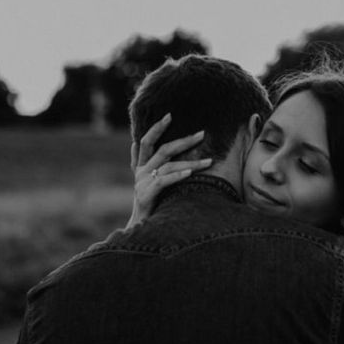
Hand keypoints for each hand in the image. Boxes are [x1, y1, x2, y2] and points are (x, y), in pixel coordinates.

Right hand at [126, 113, 211, 227]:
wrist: (140, 228)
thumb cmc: (148, 204)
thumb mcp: (142, 181)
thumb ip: (138, 162)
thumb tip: (134, 143)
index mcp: (141, 166)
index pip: (146, 141)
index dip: (156, 128)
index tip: (169, 115)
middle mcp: (141, 172)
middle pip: (163, 150)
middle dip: (184, 141)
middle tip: (202, 134)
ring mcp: (142, 183)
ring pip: (169, 166)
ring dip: (191, 163)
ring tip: (209, 162)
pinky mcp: (146, 195)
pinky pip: (164, 181)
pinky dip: (177, 176)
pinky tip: (190, 173)